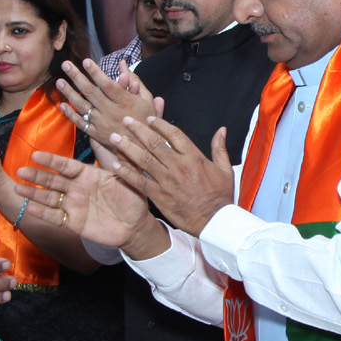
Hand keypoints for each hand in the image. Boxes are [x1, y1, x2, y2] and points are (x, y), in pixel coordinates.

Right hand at [18, 150, 159, 251]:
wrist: (136, 226)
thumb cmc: (133, 199)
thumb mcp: (129, 177)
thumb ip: (122, 160)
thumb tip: (118, 136)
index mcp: (88, 175)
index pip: (67, 166)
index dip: (52, 161)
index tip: (36, 154)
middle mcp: (77, 188)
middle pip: (53, 180)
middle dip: (37, 176)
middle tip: (20, 170)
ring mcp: (74, 205)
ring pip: (50, 198)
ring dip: (34, 193)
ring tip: (18, 187)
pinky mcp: (74, 222)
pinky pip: (56, 217)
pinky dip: (42, 213)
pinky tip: (29, 208)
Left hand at [54, 59, 158, 151]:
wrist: (143, 149)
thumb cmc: (146, 121)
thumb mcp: (146, 100)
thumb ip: (135, 81)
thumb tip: (123, 65)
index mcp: (124, 102)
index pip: (108, 85)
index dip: (96, 73)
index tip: (86, 61)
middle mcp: (111, 112)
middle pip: (91, 92)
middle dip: (77, 77)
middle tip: (65, 64)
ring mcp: (102, 123)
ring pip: (83, 106)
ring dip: (70, 93)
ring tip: (59, 81)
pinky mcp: (96, 134)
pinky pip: (81, 123)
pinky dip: (71, 115)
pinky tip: (62, 105)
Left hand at [103, 117, 234, 236]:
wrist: (214, 221)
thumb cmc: (220, 197)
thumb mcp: (225, 170)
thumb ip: (219, 148)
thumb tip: (221, 130)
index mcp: (194, 157)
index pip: (173, 134)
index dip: (159, 124)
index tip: (149, 118)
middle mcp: (178, 166)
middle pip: (153, 142)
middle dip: (137, 129)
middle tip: (125, 120)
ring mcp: (167, 180)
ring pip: (143, 158)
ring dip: (127, 146)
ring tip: (115, 137)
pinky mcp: (159, 195)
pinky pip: (139, 181)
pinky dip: (126, 172)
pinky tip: (114, 165)